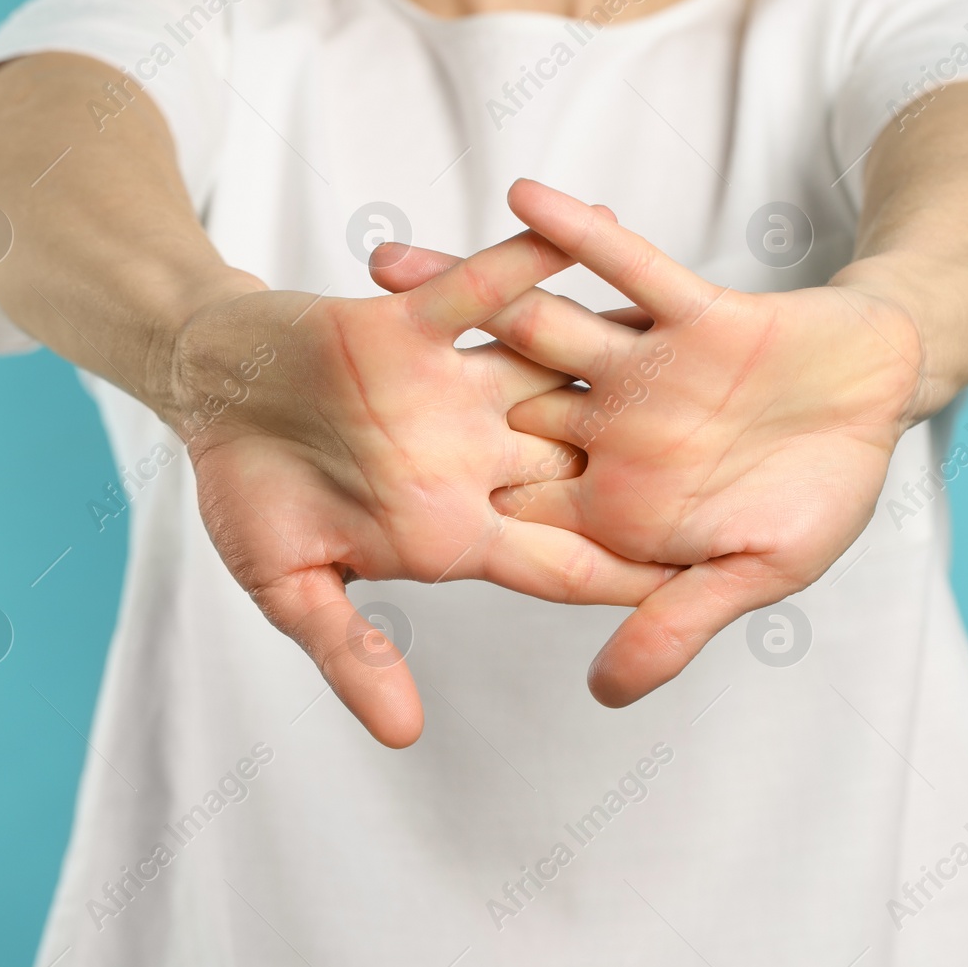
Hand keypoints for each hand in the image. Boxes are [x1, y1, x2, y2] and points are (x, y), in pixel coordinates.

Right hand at [167, 228, 676, 745]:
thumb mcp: (290, 583)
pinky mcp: (419, 322)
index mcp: (455, 528)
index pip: (562, 562)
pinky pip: (487, 290)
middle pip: (587, 471)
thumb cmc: (248, 491)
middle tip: (759, 474)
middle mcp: (473, 458)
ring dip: (626, 361)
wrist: (209, 393)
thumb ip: (349, 650)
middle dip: (666, 474)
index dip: (629, 579)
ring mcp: (453, 389)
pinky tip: (601, 230)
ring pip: (557, 376)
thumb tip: (402, 736)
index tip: (705, 593)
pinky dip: (532, 264)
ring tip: (724, 342)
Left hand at [379, 180, 924, 706]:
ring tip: (379, 262)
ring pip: (537, 326)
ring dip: (466, 290)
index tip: (337, 499)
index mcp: (619, 499)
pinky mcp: (685, 309)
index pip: (516, 508)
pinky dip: (578, 237)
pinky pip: (624, 268)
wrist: (884, 397)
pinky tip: (519, 200)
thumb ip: (677, 621)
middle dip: (413, 387)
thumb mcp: (758, 571)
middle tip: (317, 367)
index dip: (433, 504)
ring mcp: (642, 365)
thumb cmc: (824, 494)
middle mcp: (613, 428)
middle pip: (494, 406)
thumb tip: (604, 695)